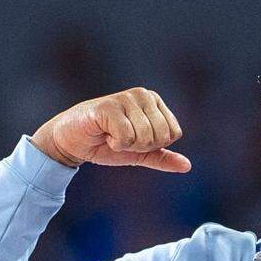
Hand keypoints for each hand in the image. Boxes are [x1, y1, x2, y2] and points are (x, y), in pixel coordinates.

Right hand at [30, 87, 190, 171]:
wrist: (73, 142)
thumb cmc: (106, 143)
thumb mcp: (139, 153)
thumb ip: (163, 157)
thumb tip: (187, 166)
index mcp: (155, 102)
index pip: (173, 133)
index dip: (154, 145)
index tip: (135, 140)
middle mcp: (143, 94)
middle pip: (161, 136)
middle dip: (141, 146)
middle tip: (123, 139)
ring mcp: (126, 98)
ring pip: (144, 137)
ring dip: (127, 145)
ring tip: (112, 135)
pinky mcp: (108, 106)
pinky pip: (126, 136)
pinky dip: (115, 143)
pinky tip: (104, 133)